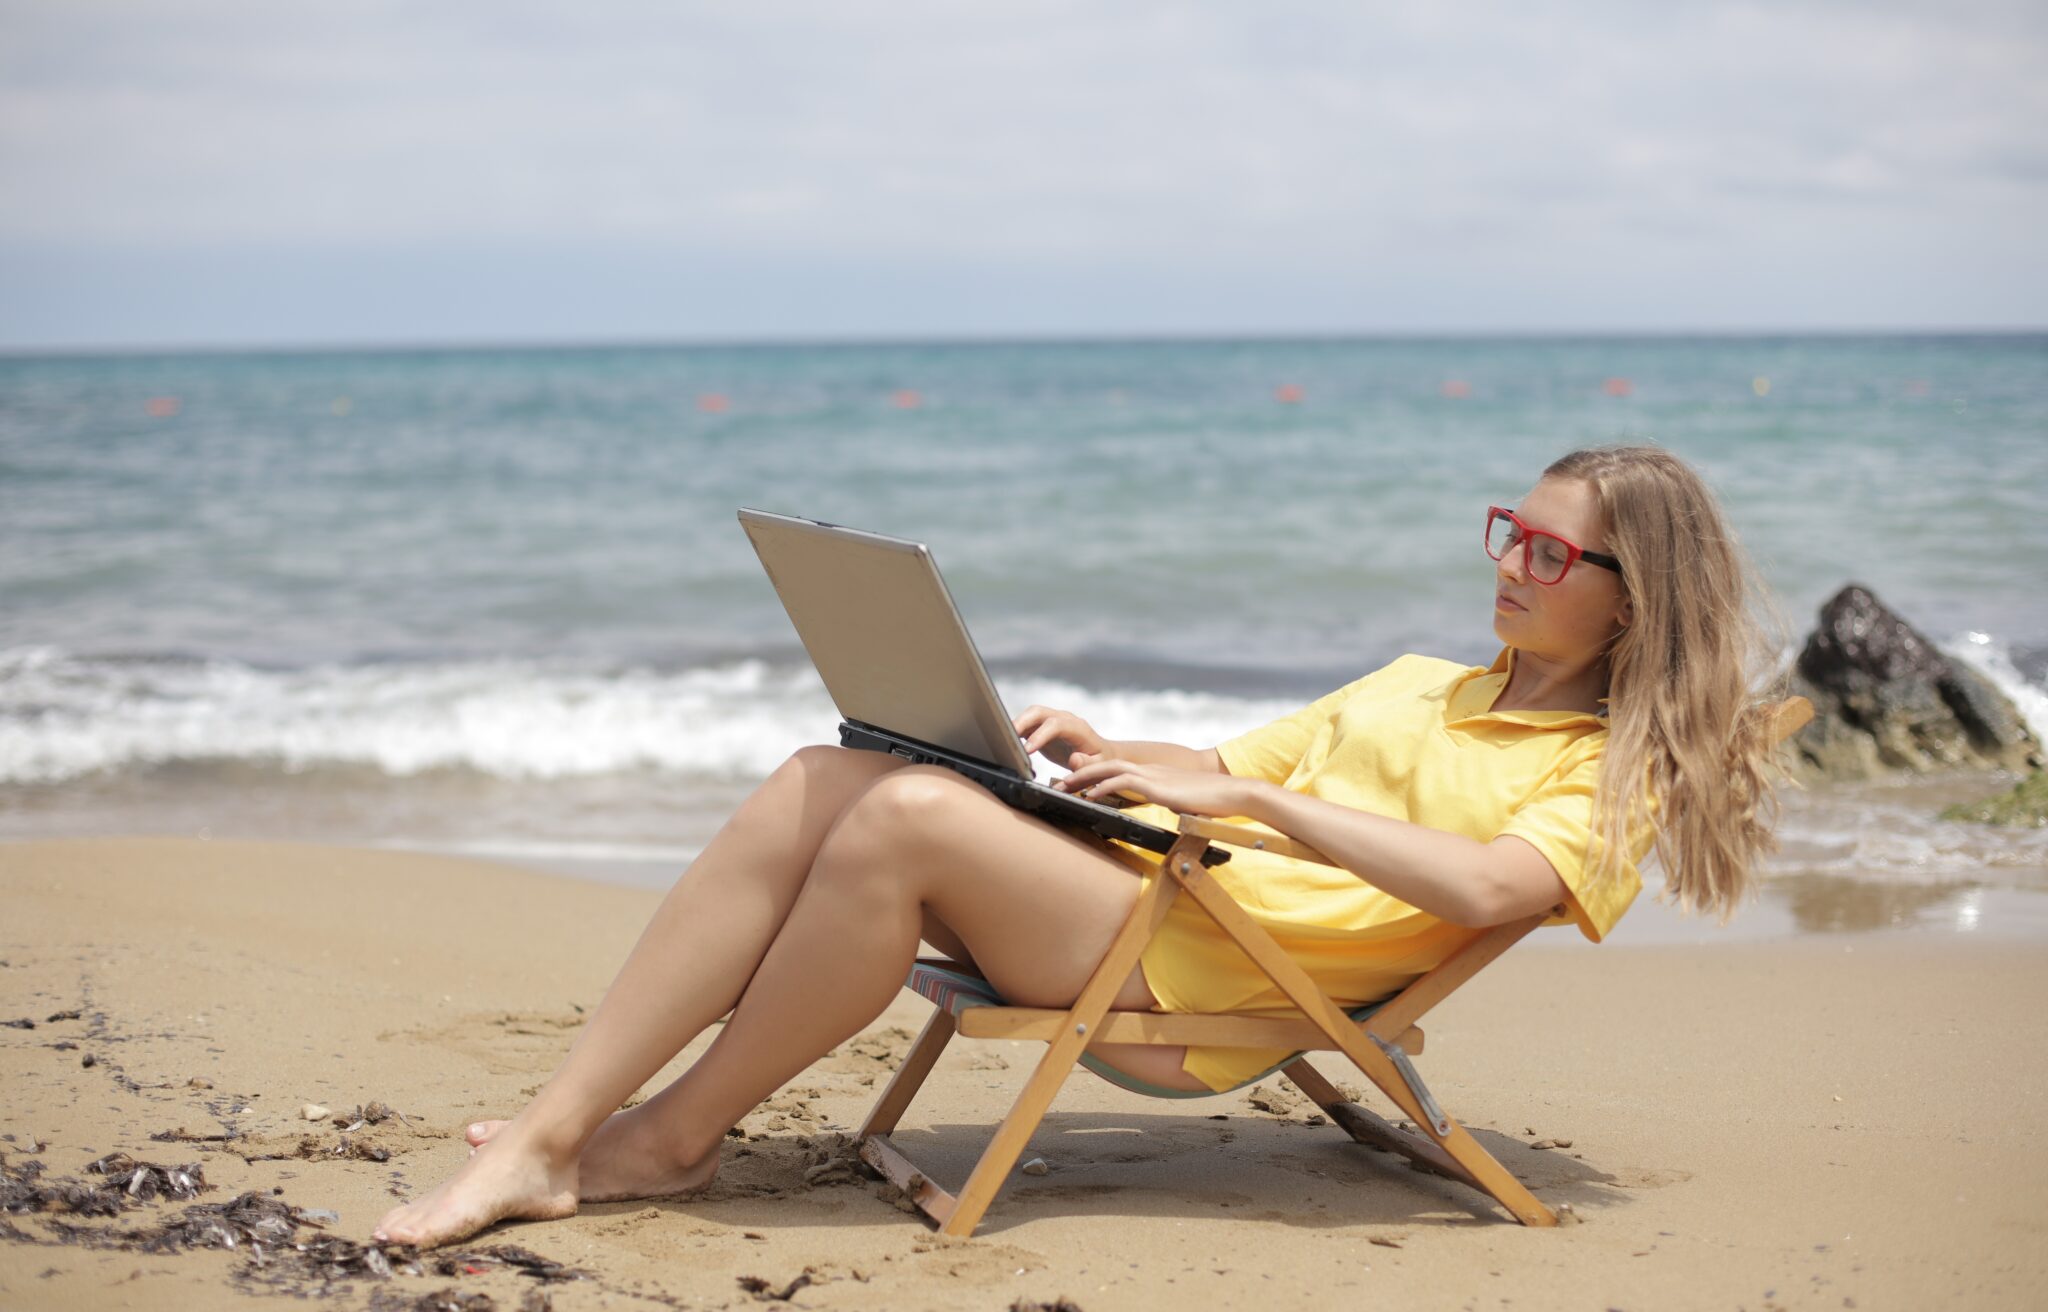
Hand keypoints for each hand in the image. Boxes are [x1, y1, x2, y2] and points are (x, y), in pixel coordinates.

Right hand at [1013, 704, 1110, 769]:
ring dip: (1016, 723)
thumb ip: (1087, 764)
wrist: (1100, 753)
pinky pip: (1028, 723)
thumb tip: (1074, 759)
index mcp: (1078, 728)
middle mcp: (1064, 719)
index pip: (1056, 725)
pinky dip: (1016, 730)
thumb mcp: (1098, 766)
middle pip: (1039, 712)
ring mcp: (1053, 720)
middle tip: (1007, 737)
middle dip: (1022, 722)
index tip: (1028, 750)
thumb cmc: (1099, 761)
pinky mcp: (1043, 727)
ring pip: (1030, 714)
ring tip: (1001, 738)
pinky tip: (1006, 740)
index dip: (1040, 735)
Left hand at [1054, 757, 1254, 818]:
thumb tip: (1168, 813)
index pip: (1119, 770)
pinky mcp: (1158, 786)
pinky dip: (1103, 787)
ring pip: (1110, 769)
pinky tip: (1090, 795)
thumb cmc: (1214, 802)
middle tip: (1060, 780)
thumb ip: (1171, 803)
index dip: (1096, 775)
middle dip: (1082, 772)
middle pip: (1107, 764)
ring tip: (1065, 785)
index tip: (1078, 784)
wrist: (1234, 793)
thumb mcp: (1185, 803)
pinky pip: (1123, 782)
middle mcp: (1151, 771)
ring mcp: (1154, 776)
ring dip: (1085, 777)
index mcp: (1156, 775)